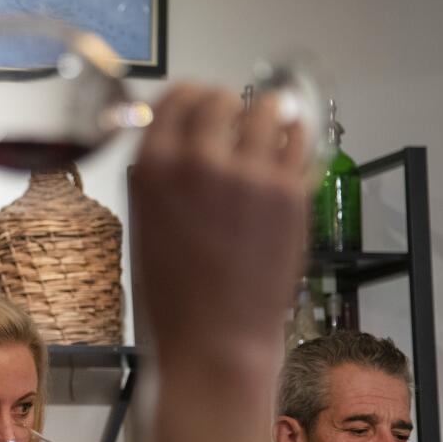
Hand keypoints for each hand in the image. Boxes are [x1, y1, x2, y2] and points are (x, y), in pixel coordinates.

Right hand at [131, 86, 312, 367]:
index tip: (198, 103)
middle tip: (232, 118)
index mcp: (152, 170)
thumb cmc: (174, 300)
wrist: (215, 343)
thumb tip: (180, 145)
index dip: (189, 98)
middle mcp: (198, 162)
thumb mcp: (144, 229)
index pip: (173, 100)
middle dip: (225, 104)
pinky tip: (288, 143)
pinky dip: (292, 135)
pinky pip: (298, 139)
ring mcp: (247, 174)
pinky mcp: (289, 192)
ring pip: (265, 108)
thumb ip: (161, 180)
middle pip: (218, 98)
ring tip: (265, 126)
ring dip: (263, 112)